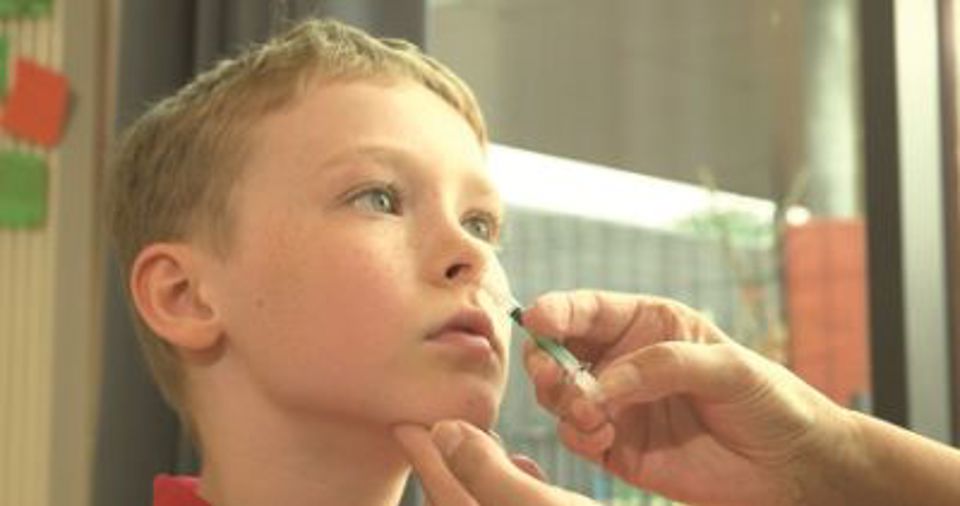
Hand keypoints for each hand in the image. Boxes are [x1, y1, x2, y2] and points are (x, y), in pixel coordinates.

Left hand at [393, 420, 597, 505]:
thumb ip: (486, 474)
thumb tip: (443, 432)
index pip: (444, 494)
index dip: (424, 455)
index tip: (402, 421)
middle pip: (459, 505)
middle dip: (444, 467)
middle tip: (426, 428)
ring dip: (478, 477)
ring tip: (474, 442)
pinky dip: (513, 494)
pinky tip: (524, 469)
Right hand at [522, 290, 856, 505]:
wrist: (791, 467)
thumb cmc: (767, 400)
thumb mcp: (726, 367)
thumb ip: (663, 365)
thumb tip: (602, 384)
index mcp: (646, 326)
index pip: (588, 310)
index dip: (557, 311)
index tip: (538, 320)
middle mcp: (622, 362)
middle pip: (557, 352)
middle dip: (546, 362)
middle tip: (555, 378)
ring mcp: (617, 406)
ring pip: (558, 396)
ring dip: (563, 402)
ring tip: (595, 415)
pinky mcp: (617, 448)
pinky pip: (576, 437)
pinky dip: (578, 435)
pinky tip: (605, 437)